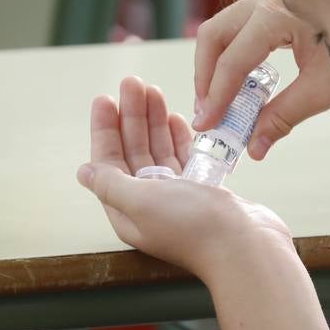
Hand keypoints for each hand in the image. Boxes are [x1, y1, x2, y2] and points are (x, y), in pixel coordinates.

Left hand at [78, 76, 292, 277]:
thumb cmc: (194, 226)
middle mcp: (149, 205)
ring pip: (158, 152)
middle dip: (131, 116)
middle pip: (133, 152)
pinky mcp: (203, 193)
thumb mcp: (141, 201)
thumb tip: (84, 172)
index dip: (105, 129)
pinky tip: (176, 119)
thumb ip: (111, 184)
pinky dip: (178, 138)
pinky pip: (184, 159)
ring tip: (154, 92)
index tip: (106, 98)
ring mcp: (177, 199)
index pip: (108, 162)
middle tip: (133, 83)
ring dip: (154, 121)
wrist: (245, 246)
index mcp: (127, 211)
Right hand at [194, 0, 329, 159]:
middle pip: (215, 34)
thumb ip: (283, 116)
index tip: (206, 126)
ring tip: (221, 101)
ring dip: (218, 64)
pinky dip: (236, 52)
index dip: (216, 96)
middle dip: (206, 76)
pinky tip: (245, 81)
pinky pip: (244, 25)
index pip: (233, 60)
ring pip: (226, 27)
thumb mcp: (324, 87)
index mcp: (278, 12)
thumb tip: (254, 147)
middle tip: (208, 113)